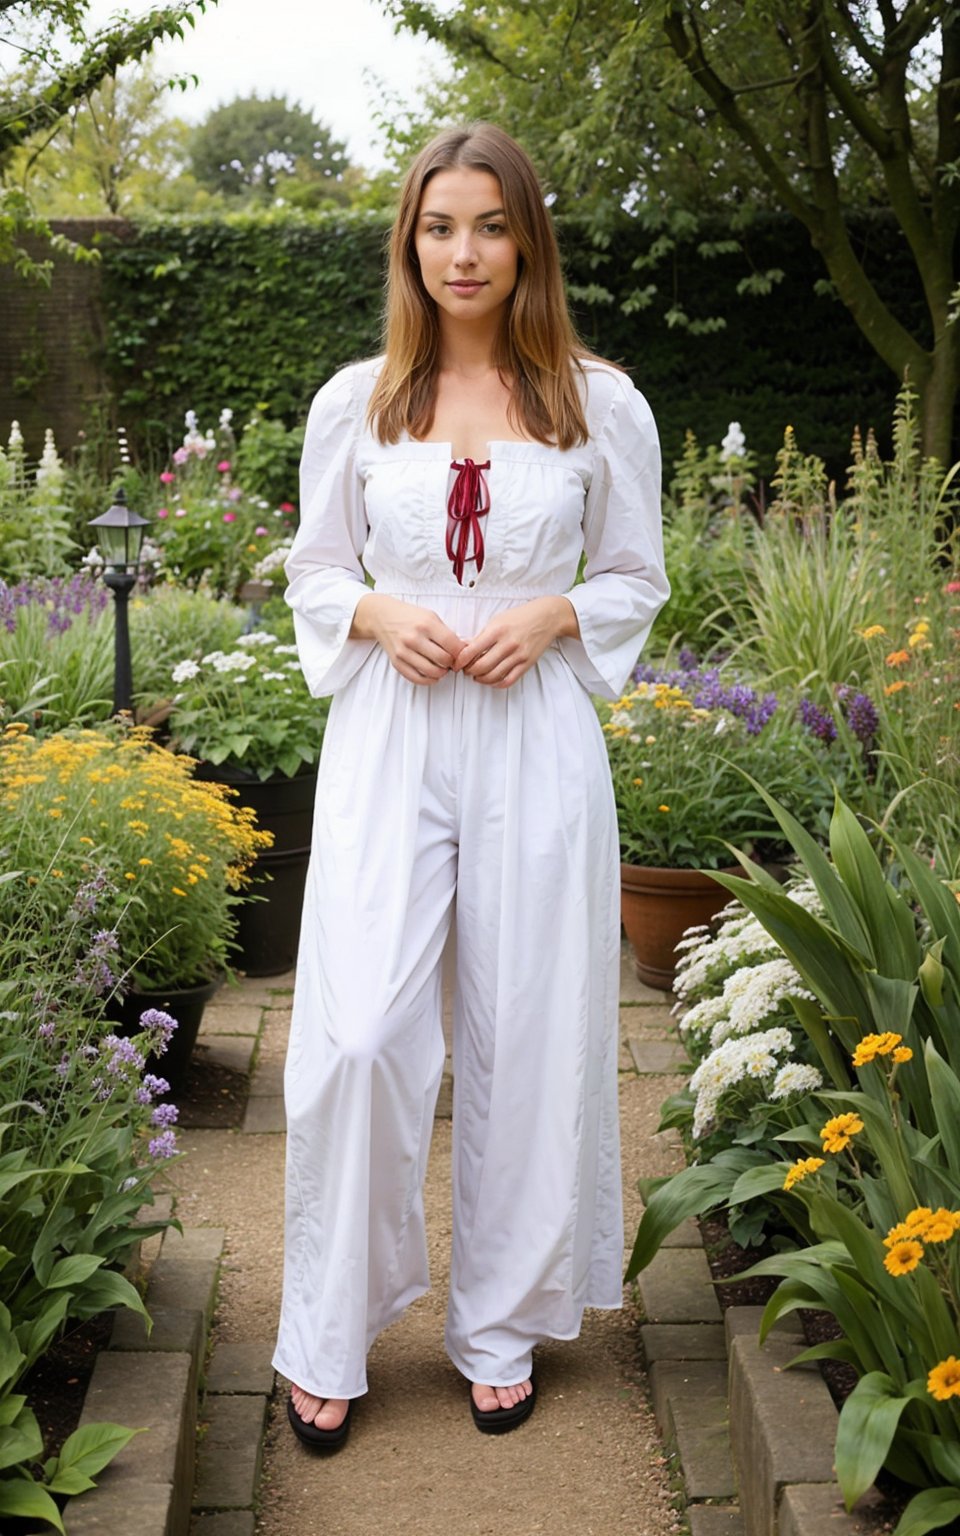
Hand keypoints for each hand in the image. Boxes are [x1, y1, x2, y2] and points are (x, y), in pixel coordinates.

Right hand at [352, 594, 465, 684]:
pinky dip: (429, 679)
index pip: (453, 646)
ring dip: (442, 672)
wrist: (382, 616)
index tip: (461, 654)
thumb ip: (446, 633)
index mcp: (426, 624)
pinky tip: (432, 673)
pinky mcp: (397, 663)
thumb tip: (464, 651)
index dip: (462, 653)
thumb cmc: (410, 616)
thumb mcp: (431, 617)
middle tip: (452, 660)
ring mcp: (404, 652)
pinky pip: (417, 679)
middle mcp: (414, 638)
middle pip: (444, 660)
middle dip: (452, 663)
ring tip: (442, 666)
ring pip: (433, 672)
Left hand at [453, 597, 578, 688]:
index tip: (456, 664)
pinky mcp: (527, 663)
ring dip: (480, 678)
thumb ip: (482, 635)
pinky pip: (508, 680)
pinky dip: (496, 684)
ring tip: (476, 675)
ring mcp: (518, 655)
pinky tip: (491, 680)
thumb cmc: (521, 617)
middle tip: (466, 670)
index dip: (460, 661)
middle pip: (481, 666)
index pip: (471, 650)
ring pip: (493, 676)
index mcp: (497, 630)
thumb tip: (465, 649)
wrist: (547, 617)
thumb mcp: (498, 620)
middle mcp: (508, 644)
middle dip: (469, 671)